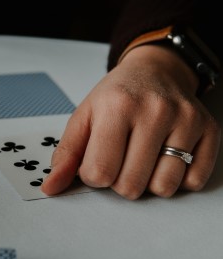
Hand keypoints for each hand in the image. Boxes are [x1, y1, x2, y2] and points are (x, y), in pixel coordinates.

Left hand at [41, 44, 220, 198]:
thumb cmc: (116, 96)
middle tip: (120, 159)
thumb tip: (50, 188)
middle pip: (130, 186)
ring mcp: (186, 120)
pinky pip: (193, 182)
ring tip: (142, 158)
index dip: (93, 175)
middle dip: (119, 181)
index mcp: (117, 106)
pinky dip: (177, 178)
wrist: (155, 70)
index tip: (96, 159)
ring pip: (164, 188)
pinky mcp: (209, 130)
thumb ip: (65, 155)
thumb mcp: (83, 117)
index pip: (99, 173)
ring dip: (148, 182)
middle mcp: (155, 111)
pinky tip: (165, 157)